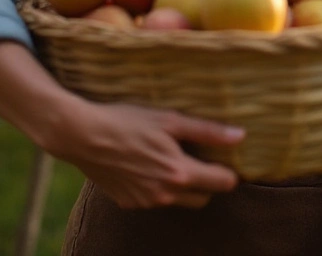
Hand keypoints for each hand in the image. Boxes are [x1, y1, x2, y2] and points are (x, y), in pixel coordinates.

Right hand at [0, 41, 242, 208]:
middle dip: (208, 182)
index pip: (223, 184)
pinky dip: (159, 188)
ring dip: (184, 186)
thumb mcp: (169, 119)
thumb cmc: (127, 121)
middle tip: (200, 157)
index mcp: (178, 173)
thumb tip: (241, 137)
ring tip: (173, 158)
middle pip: (204, 198)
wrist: (80, 135)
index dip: (229, 171)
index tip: (225, 157)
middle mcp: (163, 194)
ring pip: (180, 202)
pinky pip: (155, 201)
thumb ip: (207, 131)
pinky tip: (148, 165)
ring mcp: (145, 202)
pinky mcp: (128, 203)